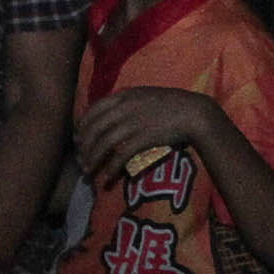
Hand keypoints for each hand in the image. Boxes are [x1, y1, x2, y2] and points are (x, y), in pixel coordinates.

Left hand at [76, 86, 216, 181]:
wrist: (194, 113)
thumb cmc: (173, 104)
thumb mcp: (145, 95)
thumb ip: (128, 102)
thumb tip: (113, 114)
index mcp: (124, 95)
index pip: (93, 110)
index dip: (82, 126)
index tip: (78, 138)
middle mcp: (124, 108)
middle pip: (94, 129)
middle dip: (83, 147)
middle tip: (80, 160)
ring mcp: (133, 123)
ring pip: (103, 143)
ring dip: (92, 159)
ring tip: (87, 172)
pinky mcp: (142, 139)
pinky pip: (120, 156)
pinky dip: (110, 168)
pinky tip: (106, 178)